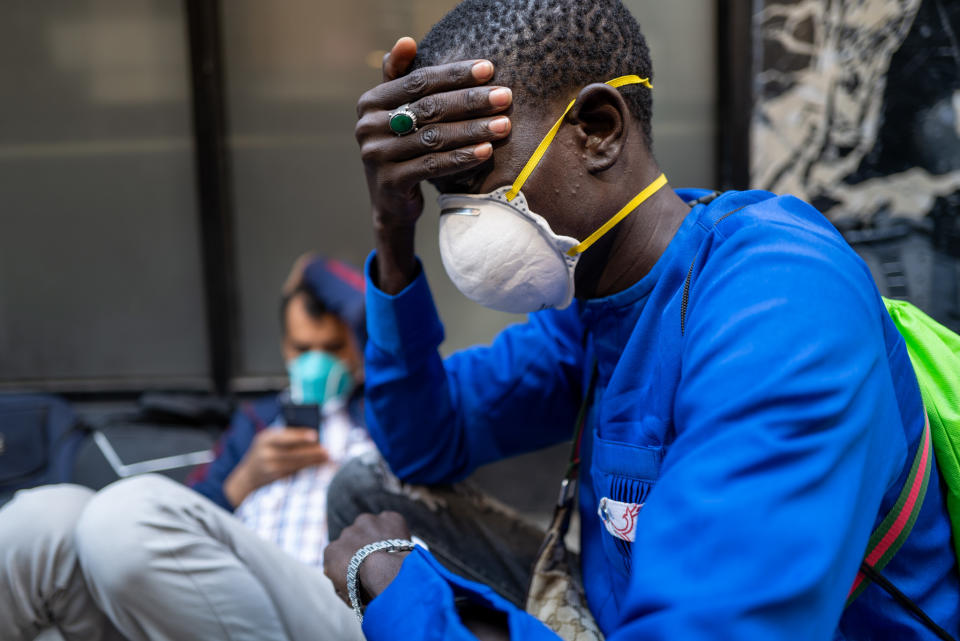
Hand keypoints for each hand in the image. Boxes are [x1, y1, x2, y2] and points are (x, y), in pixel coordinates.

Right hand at [223, 428, 328, 505]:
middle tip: (326, 449)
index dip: (300, 436)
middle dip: (312, 451)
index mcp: (265, 438)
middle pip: (293, 452)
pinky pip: (295, 470)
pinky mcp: (276, 477)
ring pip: (296, 463)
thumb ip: (286, 436)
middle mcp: (266, 453)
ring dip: (313, 460)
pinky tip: (319, 463)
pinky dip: (308, 466)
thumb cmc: (264, 450)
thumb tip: (312, 436)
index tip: (316, 435)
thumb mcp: (268, 440)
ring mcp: (270, 467)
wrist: (247, 475)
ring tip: (327, 456)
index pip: (285, 437)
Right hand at [323, 511, 412, 606]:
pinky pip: (392, 522)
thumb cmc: (367, 588)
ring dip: (379, 537)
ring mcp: (368, 521)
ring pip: (373, 528)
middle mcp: (347, 532)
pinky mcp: (389, 517)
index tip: (363, 573)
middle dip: (365, 548)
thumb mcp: (347, 593)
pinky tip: (400, 546)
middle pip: (357, 539)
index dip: (352, 566)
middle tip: (379, 563)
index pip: (340, 557)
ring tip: (390, 554)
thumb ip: (343, 582)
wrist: (385, 571)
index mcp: (332, 550)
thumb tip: (347, 581)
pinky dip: (396, 531)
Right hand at [355, 37, 512, 292]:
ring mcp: (377, 155)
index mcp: (370, 102)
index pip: (419, 81)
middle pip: (429, 108)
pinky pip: (434, 165)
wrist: (391, 203)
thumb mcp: (398, 113)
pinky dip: (462, 158)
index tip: (490, 69)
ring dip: (474, 130)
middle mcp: (368, 127)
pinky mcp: (391, 182)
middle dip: (472, 101)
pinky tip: (486, 151)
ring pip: (435, 137)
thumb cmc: (403, 148)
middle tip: (505, 96)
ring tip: (504, 125)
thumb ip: (400, 78)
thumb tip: (406, 41)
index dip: (455, 74)